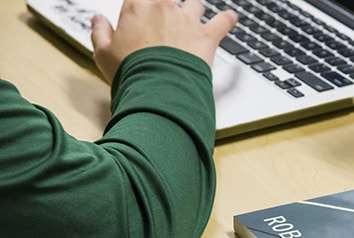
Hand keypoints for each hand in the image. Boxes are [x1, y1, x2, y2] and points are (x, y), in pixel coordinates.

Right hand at [91, 0, 237, 82]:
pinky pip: (224, 21)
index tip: (143, 8)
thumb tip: (98, 19)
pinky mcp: (207, 36)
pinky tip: (231, 17)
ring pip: (195, 4)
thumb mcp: (103, 54)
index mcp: (137, 7)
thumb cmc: (130, 73)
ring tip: (194, 17)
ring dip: (194, 10)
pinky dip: (228, 19)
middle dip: (166, 7)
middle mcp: (163, 7)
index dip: (140, 3)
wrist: (158, 90)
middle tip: (166, 18)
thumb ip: (100, 32)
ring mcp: (187, 20)